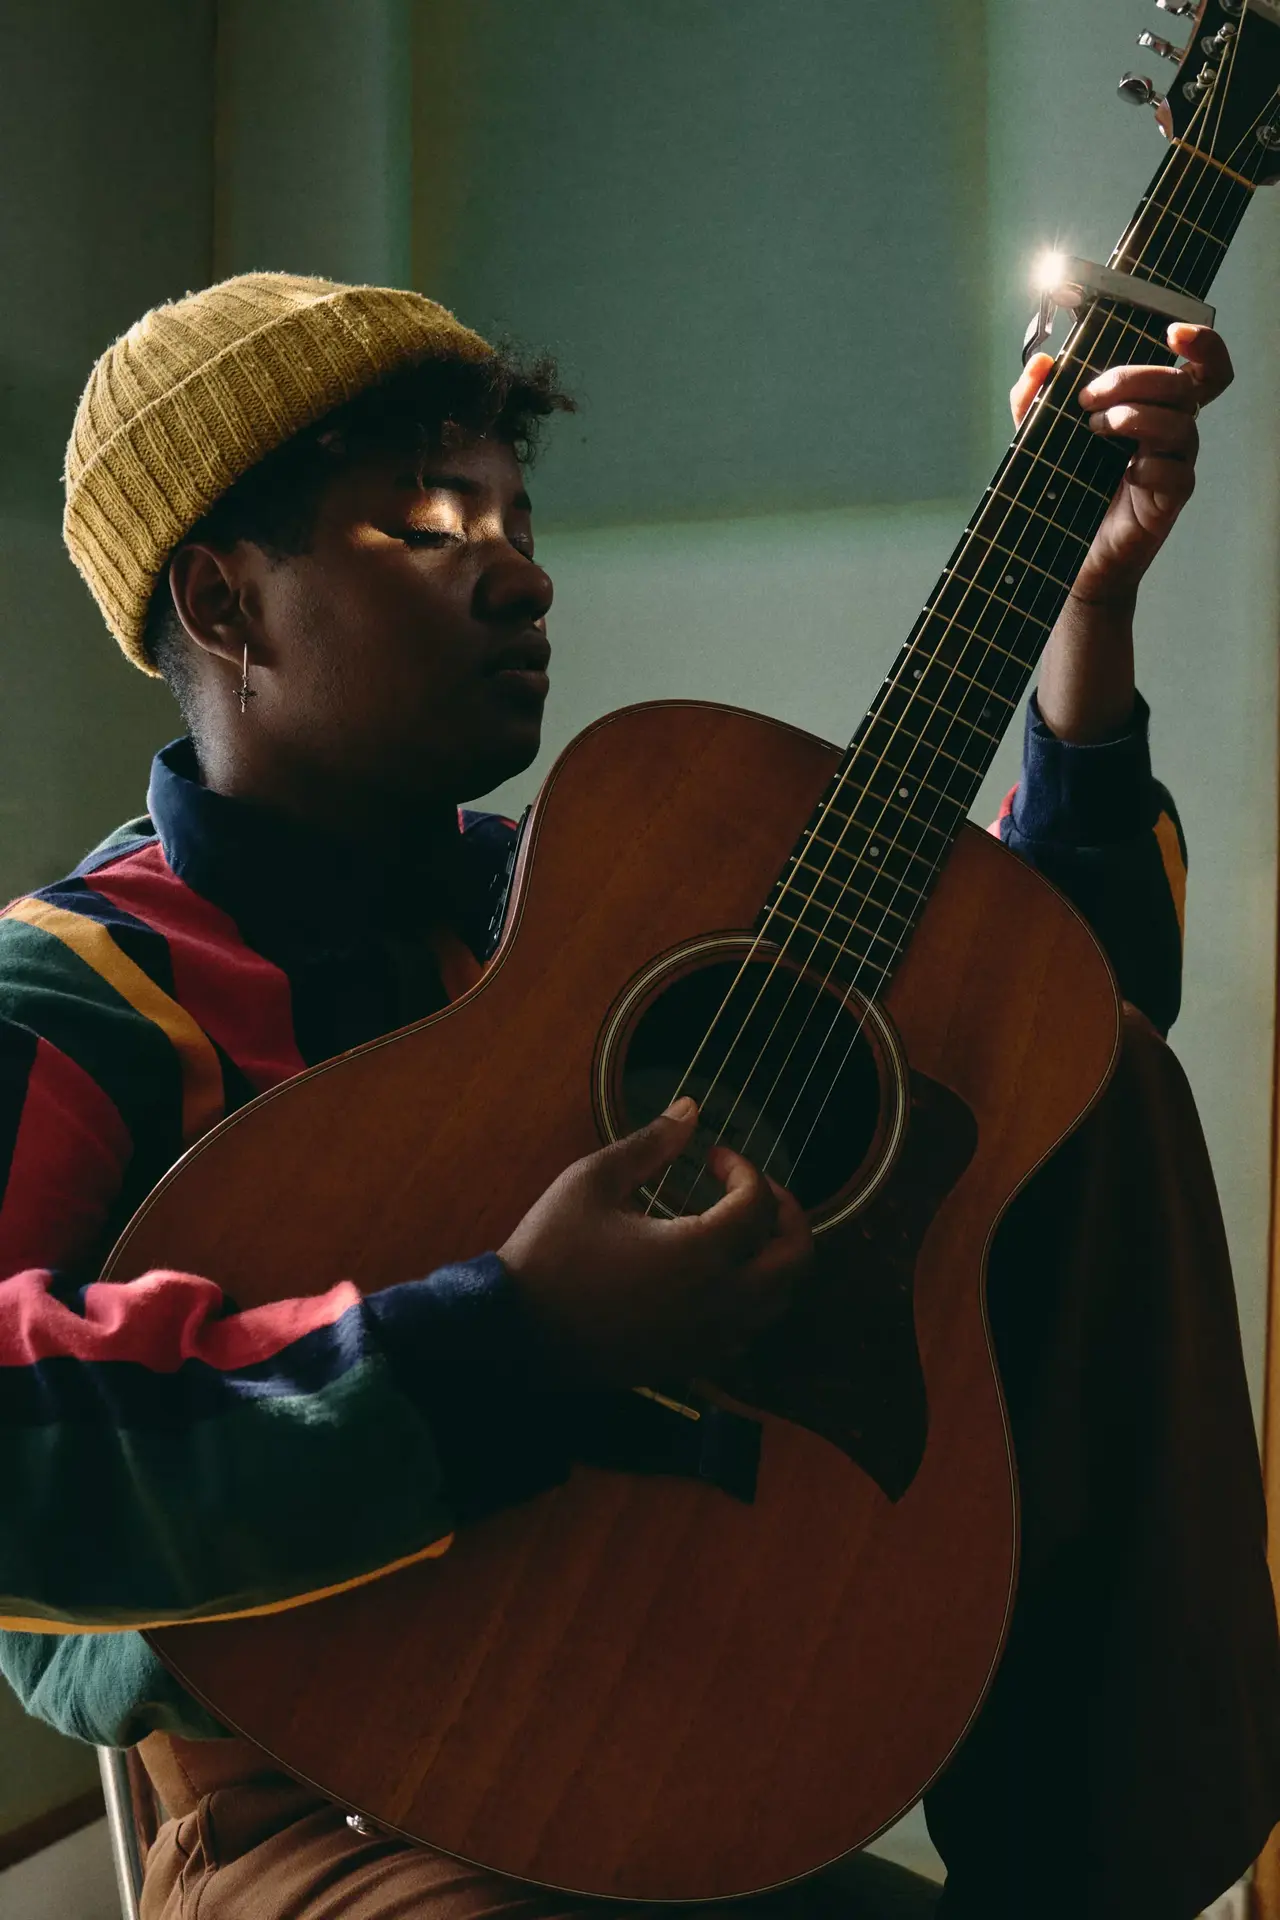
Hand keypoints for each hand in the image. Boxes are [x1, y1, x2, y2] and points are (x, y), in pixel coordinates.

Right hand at [499, 1097, 813, 1386]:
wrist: (514, 1332)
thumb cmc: (550, 1251)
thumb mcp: (593, 1181)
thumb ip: (650, 1144)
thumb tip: (691, 1109)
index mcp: (700, 1253)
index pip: (759, 1203)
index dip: (744, 1168)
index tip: (712, 1155)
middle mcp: (718, 1302)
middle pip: (795, 1259)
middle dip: (786, 1215)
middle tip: (754, 1191)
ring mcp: (707, 1339)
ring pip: (779, 1301)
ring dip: (773, 1259)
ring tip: (742, 1230)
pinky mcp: (689, 1363)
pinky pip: (748, 1333)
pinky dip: (751, 1299)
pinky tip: (719, 1277)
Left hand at [1012, 323, 1233, 606]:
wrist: (1063, 550)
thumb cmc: (1065, 487)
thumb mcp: (1040, 437)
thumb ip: (1036, 399)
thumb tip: (1040, 363)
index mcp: (1152, 405)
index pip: (1198, 366)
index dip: (1202, 344)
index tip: (1172, 332)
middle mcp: (1171, 429)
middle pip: (1182, 384)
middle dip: (1134, 379)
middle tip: (1089, 396)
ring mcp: (1174, 463)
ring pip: (1181, 424)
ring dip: (1136, 417)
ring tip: (1096, 428)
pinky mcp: (1169, 499)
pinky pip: (1176, 473)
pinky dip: (1149, 467)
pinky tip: (1124, 473)